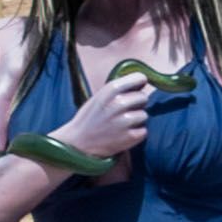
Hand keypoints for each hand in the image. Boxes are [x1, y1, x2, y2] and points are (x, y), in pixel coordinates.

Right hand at [41, 70, 157, 176]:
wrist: (77, 144)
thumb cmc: (89, 118)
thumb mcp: (99, 97)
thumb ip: (118, 89)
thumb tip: (142, 81)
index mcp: (110, 90)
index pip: (139, 78)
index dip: (139, 84)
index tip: (137, 88)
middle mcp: (118, 104)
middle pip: (143, 98)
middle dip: (136, 104)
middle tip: (123, 112)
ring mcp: (124, 121)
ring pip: (144, 115)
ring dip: (136, 120)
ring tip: (121, 125)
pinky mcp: (130, 137)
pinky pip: (144, 131)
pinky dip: (136, 134)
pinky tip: (123, 134)